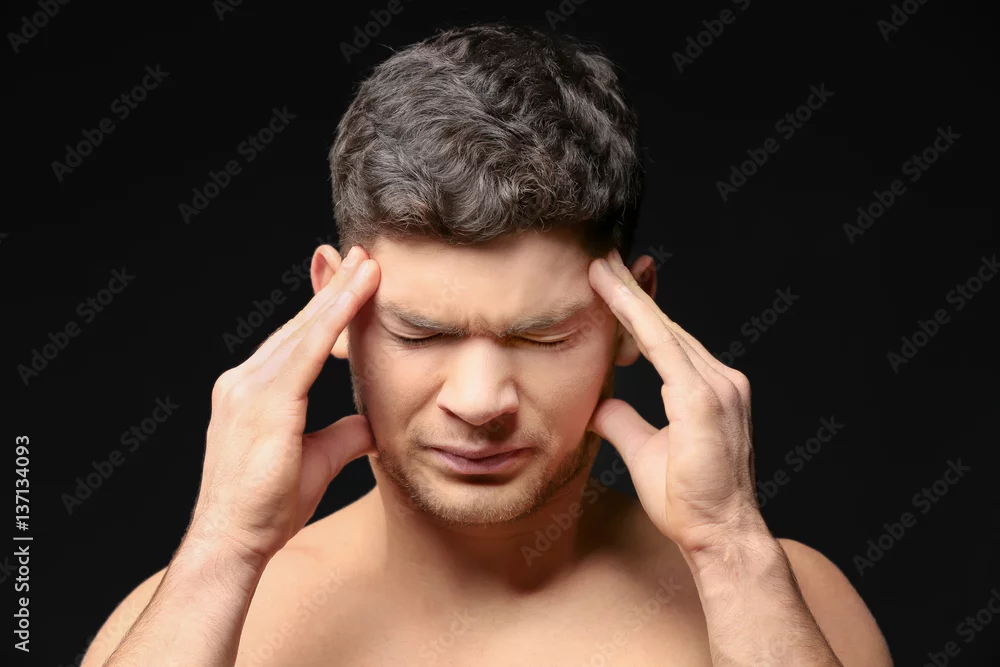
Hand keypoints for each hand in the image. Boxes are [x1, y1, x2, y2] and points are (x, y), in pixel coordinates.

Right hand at [186, 246, 379, 566]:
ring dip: (340, 294)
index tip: (353, 280)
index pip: (296, 340)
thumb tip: (372, 424)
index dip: (326, 309)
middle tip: (365, 255)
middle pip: (299, 325)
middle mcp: (245, 381)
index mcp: (252, 391)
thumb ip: (343, 435)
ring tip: (370, 265)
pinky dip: (334, 319)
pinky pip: (308, 351)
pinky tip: (357, 295)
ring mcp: (248, 387)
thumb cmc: (267, 506)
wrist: (232, 541)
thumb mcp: (317, 460)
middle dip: (334, 288)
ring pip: (304, 330)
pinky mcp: (263, 401)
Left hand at [586, 249, 765, 555]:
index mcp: (709, 390)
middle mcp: (719, 380)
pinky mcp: (704, 399)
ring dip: (628, 296)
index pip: (667, 340)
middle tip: (601, 258)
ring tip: (599, 267)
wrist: (720, 535)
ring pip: (664, 329)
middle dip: (632, 291)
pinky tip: (613, 296)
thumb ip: (626, 422)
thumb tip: (601, 404)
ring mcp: (717, 387)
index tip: (612, 281)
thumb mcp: (646, 452)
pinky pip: (663, 348)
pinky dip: (637, 318)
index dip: (639, 310)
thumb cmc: (689, 500)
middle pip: (666, 326)